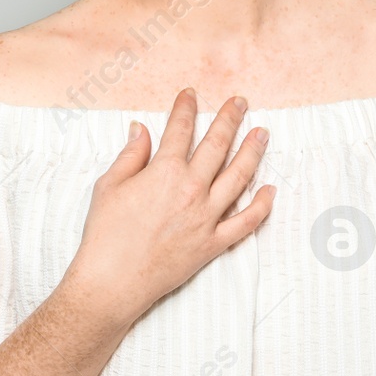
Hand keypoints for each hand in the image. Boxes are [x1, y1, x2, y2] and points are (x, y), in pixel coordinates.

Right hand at [68, 87, 274, 324]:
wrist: (112, 281)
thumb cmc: (105, 234)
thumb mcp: (109, 186)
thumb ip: (130, 155)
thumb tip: (140, 129)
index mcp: (164, 172)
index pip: (180, 130)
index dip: (186, 108)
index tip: (191, 94)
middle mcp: (191, 190)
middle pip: (217, 146)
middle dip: (230, 119)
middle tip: (241, 102)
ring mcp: (206, 217)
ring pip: (239, 177)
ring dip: (253, 152)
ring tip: (262, 134)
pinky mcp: (213, 244)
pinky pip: (245, 223)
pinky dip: (261, 206)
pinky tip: (270, 191)